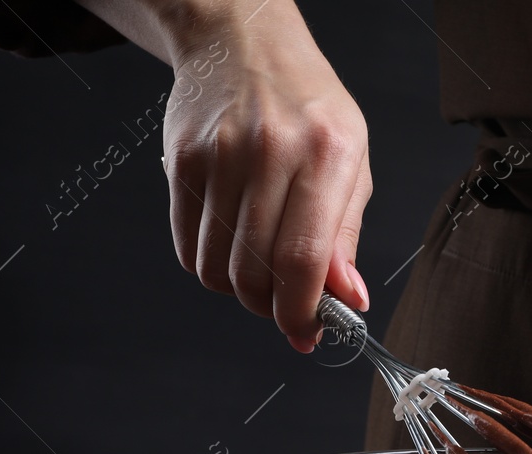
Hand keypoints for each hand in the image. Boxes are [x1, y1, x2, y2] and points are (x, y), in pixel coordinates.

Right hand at [81, 0, 371, 350]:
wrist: (242, 41)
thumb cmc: (307, 106)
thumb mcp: (350, 161)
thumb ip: (346, 237)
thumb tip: (348, 301)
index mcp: (327, 152)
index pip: (304, 259)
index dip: (302, 312)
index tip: (307, 333)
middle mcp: (271, 150)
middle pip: (256, 273)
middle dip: (271, 308)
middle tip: (284, 303)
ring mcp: (219, 155)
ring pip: (218, 269)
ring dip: (239, 289)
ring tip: (258, 266)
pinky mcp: (180, 161)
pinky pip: (188, 248)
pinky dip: (209, 265)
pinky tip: (229, 245)